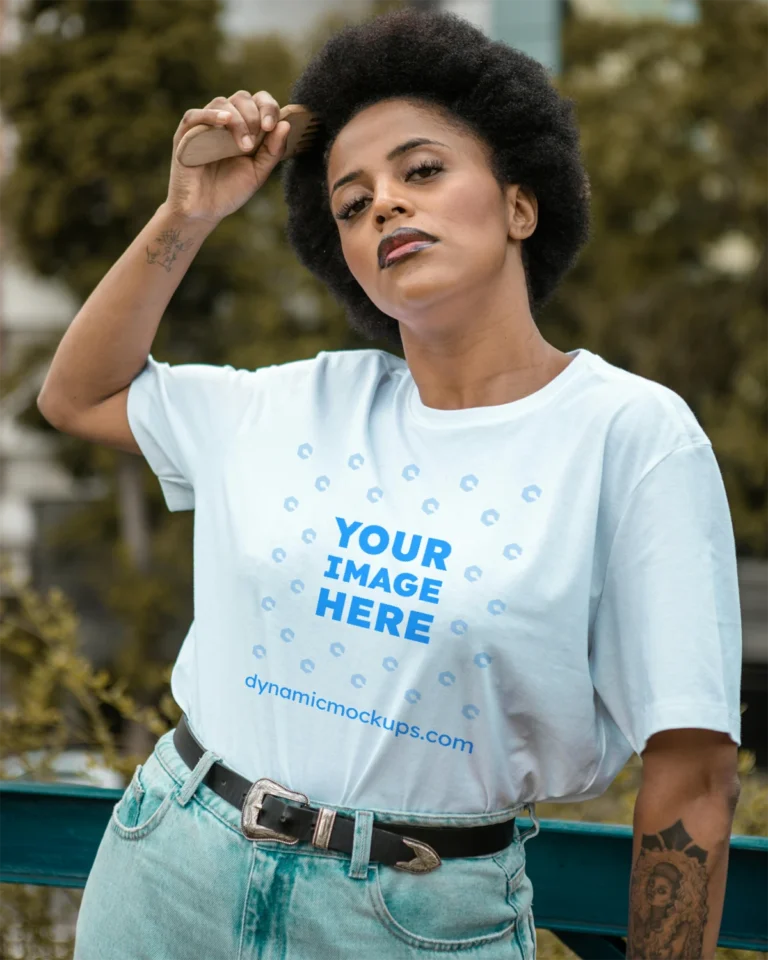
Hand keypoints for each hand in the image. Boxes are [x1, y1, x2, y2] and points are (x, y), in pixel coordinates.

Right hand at [165, 90, 290, 223]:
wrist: (205, 211)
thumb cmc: (230, 190)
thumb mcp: (258, 172)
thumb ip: (273, 151)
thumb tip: (286, 125)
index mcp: (245, 127)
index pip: (258, 102)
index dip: (268, 107)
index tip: (272, 126)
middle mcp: (225, 122)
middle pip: (241, 98)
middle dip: (254, 114)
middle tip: (257, 140)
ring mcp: (205, 126)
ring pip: (221, 103)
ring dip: (238, 120)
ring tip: (245, 145)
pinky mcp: (185, 134)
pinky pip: (194, 115)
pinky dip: (211, 115)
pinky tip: (225, 121)